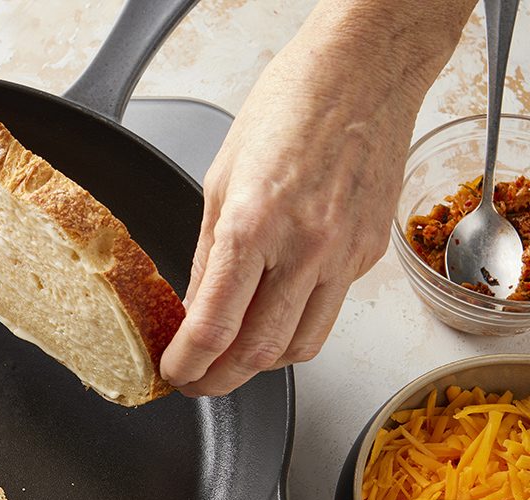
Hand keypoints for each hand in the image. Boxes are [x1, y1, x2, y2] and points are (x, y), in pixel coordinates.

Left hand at [159, 0, 471, 396]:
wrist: (364, 71)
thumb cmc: (290, 107)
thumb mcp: (220, 178)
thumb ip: (206, 255)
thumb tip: (194, 308)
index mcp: (253, 224)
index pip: (215, 326)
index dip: (188, 363)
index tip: (174, 372)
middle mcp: (304, 247)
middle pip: (258, 353)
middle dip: (220, 382)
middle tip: (197, 383)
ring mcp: (344, 255)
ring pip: (301, 347)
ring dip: (260, 365)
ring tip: (232, 360)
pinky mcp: (370, 256)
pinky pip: (329, 313)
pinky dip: (296, 328)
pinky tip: (274, 315)